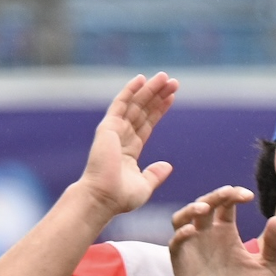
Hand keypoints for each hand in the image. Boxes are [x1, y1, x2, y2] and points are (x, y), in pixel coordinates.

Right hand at [75, 71, 177, 217]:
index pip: (147, 124)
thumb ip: (154, 174)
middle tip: (173, 81)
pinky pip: (120, 104)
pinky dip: (130, 90)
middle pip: (143, 111)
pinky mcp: (108, 127)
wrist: (103, 198)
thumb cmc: (120, 197)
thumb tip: (167, 166)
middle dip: (157, 96)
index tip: (171, 97)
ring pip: (134, 105)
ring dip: (149, 89)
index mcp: (129, 151)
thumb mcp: (144, 186)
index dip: (159, 110)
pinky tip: (141, 79)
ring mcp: (114, 131)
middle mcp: (121, 138)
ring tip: (165, 77)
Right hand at [169, 185, 275, 275]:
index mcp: (227, 234)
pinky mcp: (182, 266)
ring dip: (189, 209)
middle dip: (213, 196)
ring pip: (181, 219)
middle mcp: (207, 237)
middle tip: (228, 194)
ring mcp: (193, 250)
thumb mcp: (269, 268)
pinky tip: (192, 231)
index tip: (248, 196)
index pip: (225, 205)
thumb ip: (274, 245)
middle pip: (203, 205)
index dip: (233, 194)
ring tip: (204, 208)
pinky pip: (175, 245)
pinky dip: (180, 235)